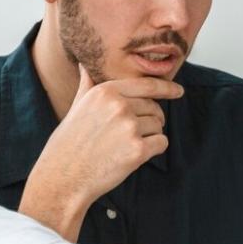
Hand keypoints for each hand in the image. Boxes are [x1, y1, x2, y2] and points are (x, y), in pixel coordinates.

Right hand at [29, 67, 180, 208]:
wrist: (64, 176)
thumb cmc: (68, 143)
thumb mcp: (76, 108)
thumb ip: (87, 86)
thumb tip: (84, 67)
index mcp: (105, 92)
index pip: (146, 85)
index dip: (166, 87)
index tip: (178, 91)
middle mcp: (119, 106)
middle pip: (154, 108)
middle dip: (151, 119)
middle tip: (133, 134)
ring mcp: (129, 128)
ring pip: (158, 126)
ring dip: (150, 136)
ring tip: (125, 146)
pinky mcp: (137, 150)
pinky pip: (161, 143)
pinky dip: (153, 150)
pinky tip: (134, 155)